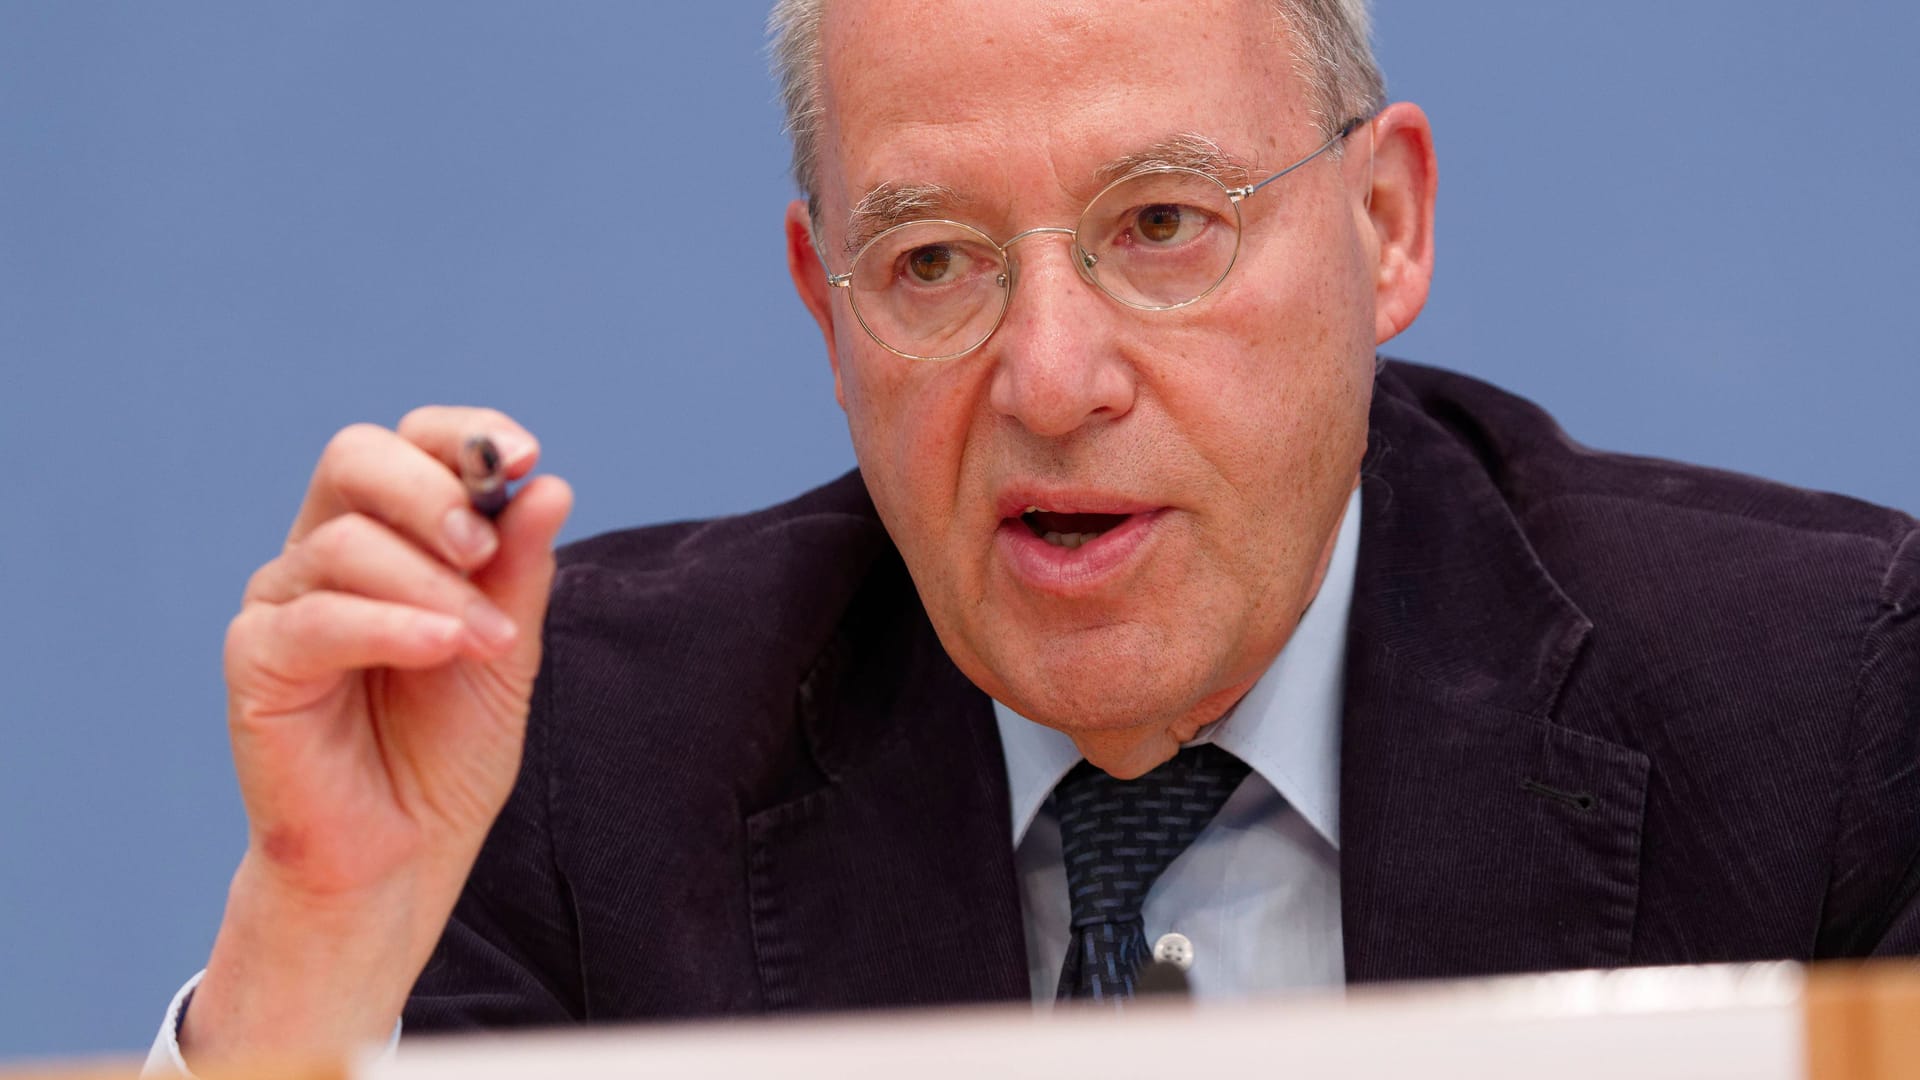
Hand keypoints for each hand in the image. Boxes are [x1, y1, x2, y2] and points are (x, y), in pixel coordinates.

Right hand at [182, 406, 571, 1066]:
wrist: (400, 857)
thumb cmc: (448, 752)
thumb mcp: (507, 651)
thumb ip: (520, 570)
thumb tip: (547, 485)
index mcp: (387, 535)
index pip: (411, 444)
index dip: (464, 435)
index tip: (524, 456)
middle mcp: (323, 552)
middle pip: (356, 458)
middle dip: (432, 488)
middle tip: (485, 547)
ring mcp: (282, 603)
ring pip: (345, 541)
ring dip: (434, 586)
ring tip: (490, 643)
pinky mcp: (256, 662)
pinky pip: (318, 619)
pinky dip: (392, 625)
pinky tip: (445, 648)